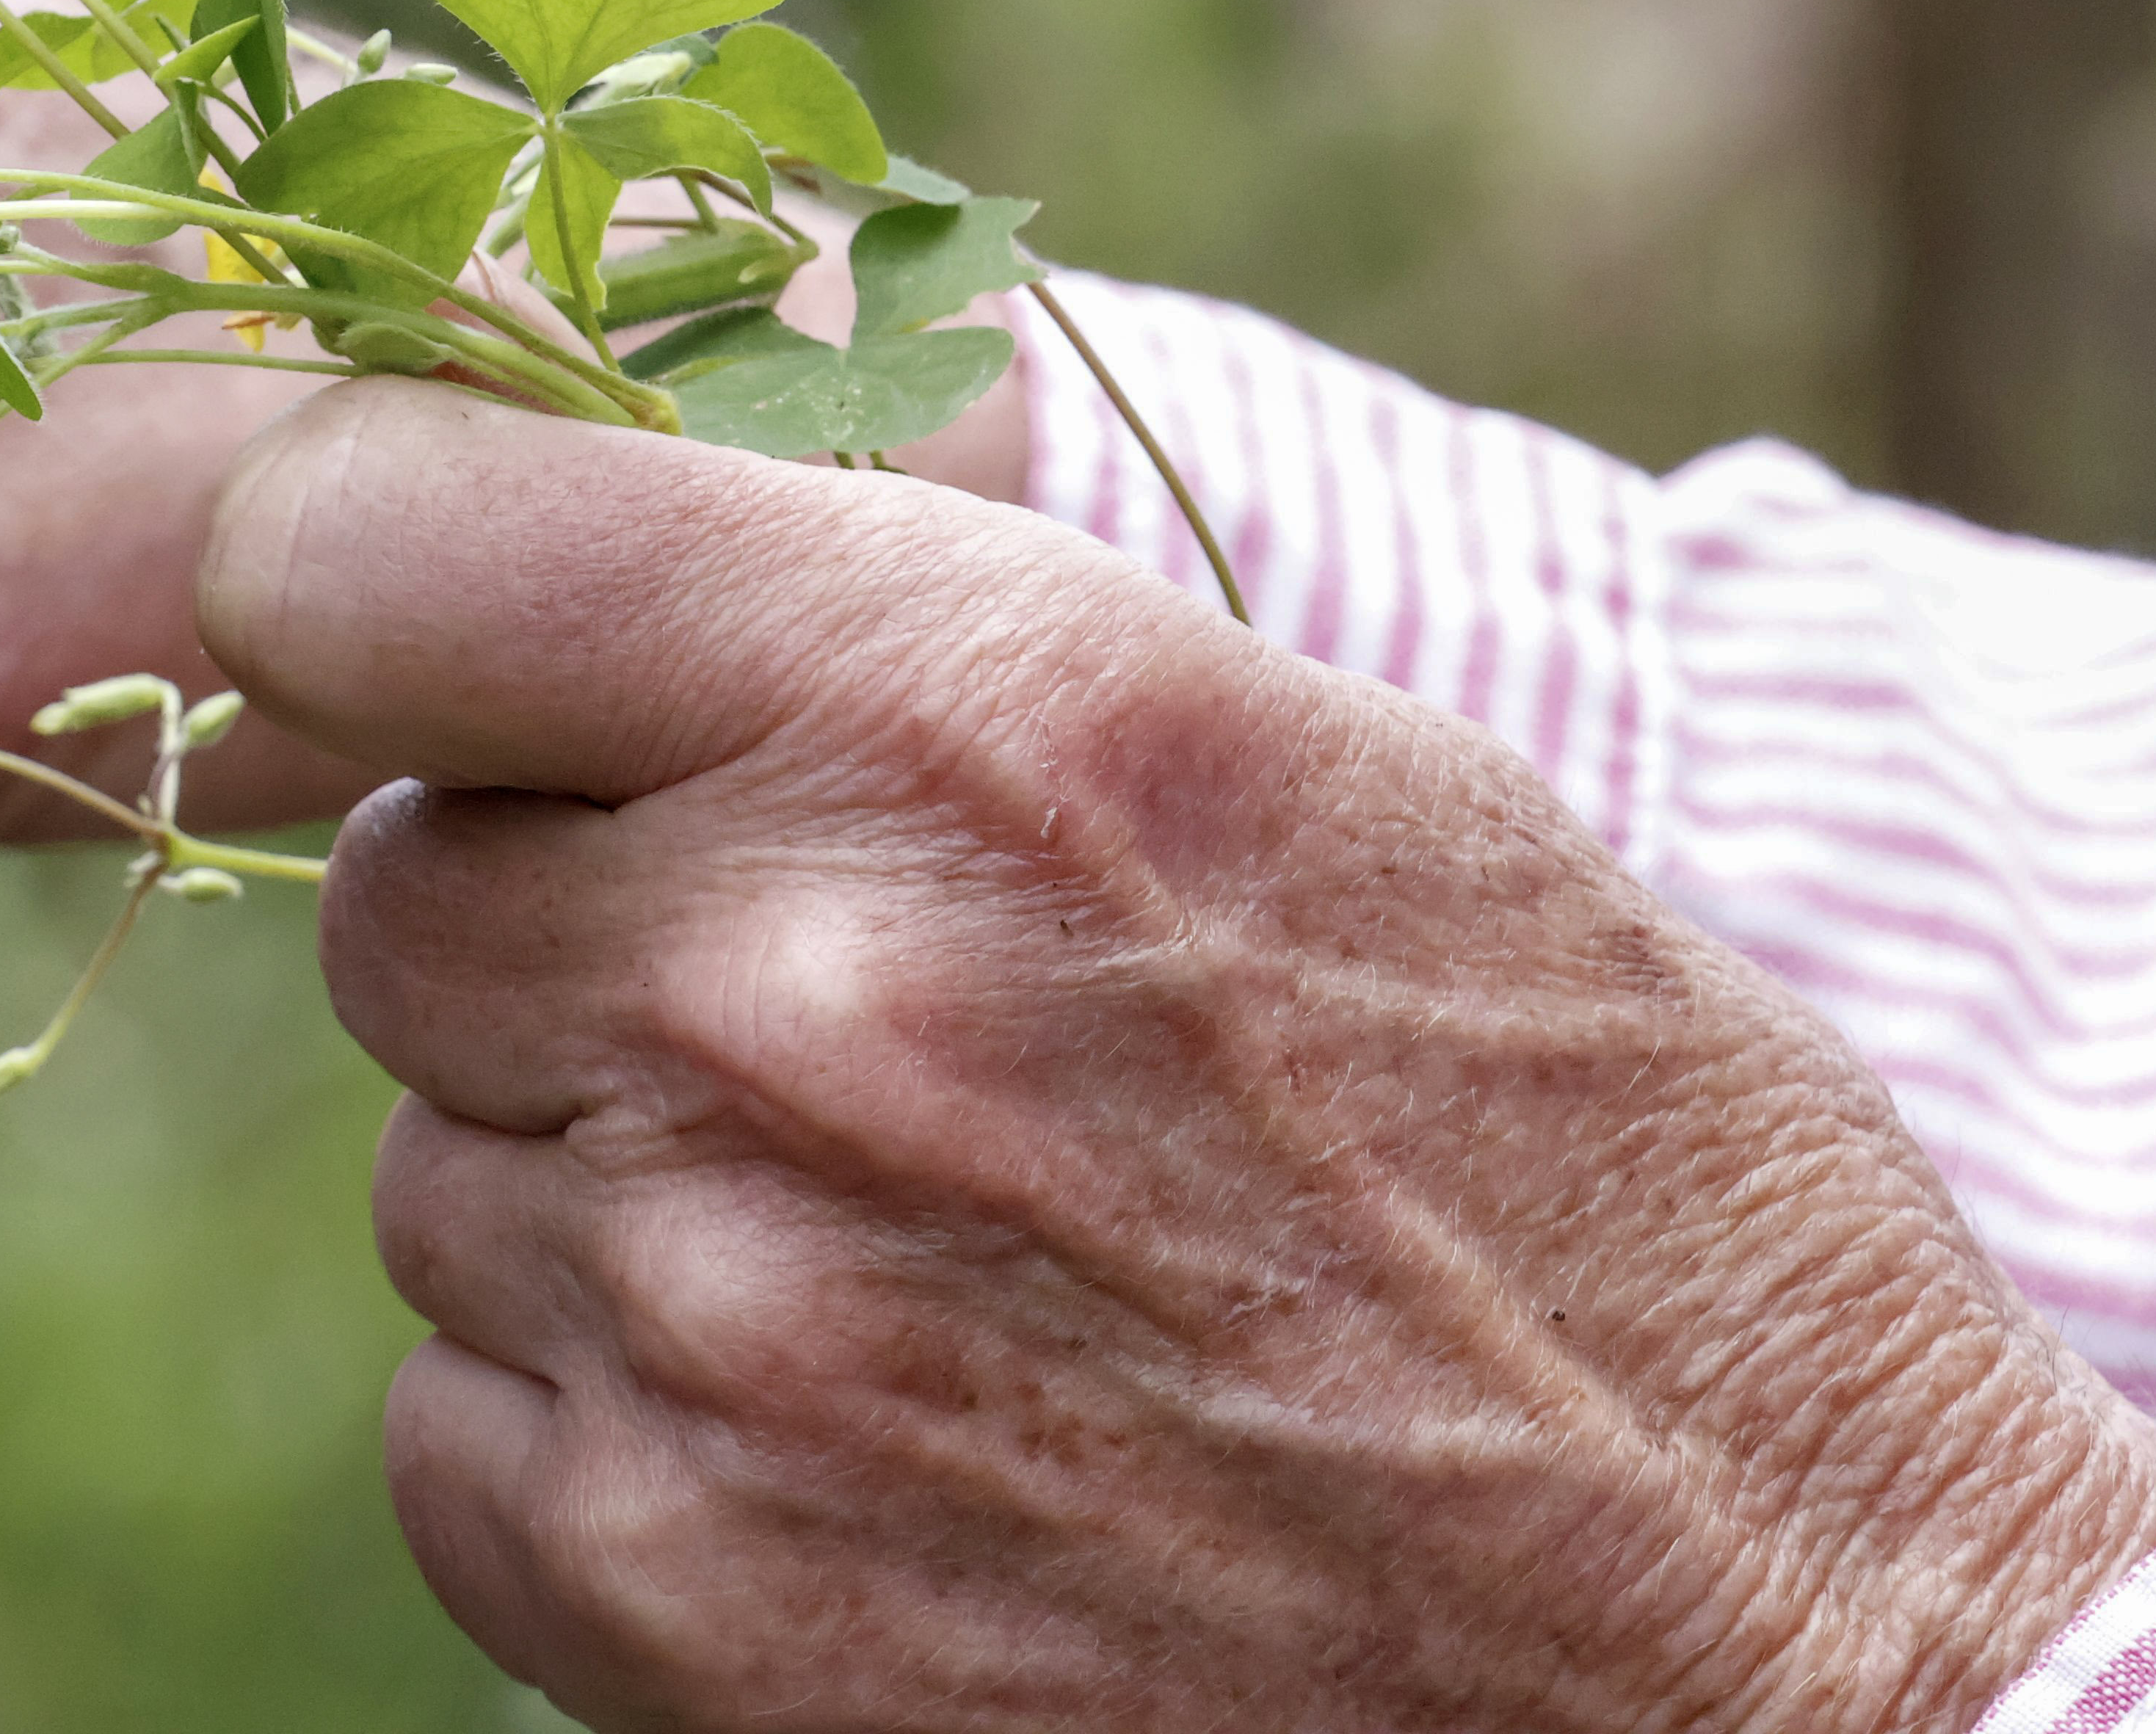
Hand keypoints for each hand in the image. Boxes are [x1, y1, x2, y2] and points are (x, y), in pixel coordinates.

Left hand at [202, 382, 2155, 1732]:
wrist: (1788, 1684)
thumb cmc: (1595, 1188)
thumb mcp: (1318, 771)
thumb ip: (912, 637)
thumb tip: (587, 553)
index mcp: (972, 706)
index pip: (369, 536)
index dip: (366, 571)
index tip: (418, 621)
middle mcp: (787, 987)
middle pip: (393, 884)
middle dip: (555, 925)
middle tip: (807, 1004)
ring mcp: (707, 1316)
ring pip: (436, 1165)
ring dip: (605, 1188)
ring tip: (923, 1256)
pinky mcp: (661, 1594)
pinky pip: (459, 1426)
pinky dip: (610, 1435)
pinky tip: (872, 1444)